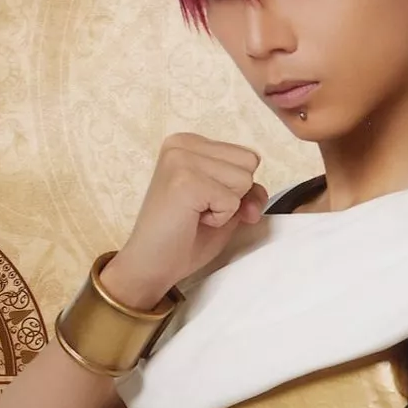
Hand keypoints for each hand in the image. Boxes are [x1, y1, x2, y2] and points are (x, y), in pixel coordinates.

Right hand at [106, 133, 267, 305]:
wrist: (150, 265)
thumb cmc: (184, 236)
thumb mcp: (226, 205)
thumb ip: (248, 191)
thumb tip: (257, 197)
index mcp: (189, 142)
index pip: (247, 156)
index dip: (238, 188)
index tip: (207, 201)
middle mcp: (182, 144)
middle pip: (250, 162)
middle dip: (234, 194)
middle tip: (201, 209)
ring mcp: (181, 159)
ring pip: (244, 179)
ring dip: (226, 206)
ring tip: (196, 213)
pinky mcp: (184, 180)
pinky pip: (232, 200)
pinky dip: (220, 218)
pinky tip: (193, 219)